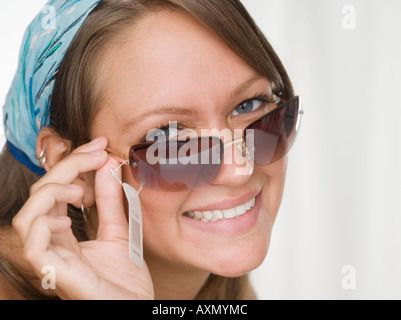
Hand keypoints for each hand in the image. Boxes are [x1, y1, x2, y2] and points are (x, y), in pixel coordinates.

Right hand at [12, 138, 153, 299]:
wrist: (137, 311)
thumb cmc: (126, 281)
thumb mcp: (120, 232)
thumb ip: (110, 202)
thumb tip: (108, 165)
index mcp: (65, 233)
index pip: (57, 190)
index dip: (74, 163)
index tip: (100, 146)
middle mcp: (53, 243)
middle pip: (40, 195)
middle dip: (66, 166)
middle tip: (97, 153)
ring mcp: (52, 259)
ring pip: (26, 217)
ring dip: (51, 193)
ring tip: (79, 190)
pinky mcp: (56, 274)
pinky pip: (33, 246)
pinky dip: (45, 224)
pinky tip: (67, 220)